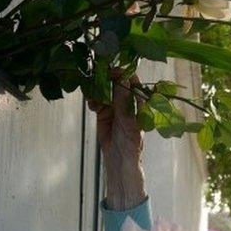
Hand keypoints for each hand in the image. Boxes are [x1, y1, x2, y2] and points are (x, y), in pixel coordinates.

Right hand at [87, 70, 146, 209]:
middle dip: (106, 79)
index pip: (132, 81)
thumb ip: (123, 99)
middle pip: (116, 83)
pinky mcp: (104, 112)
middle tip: (96, 76)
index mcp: (138, 101)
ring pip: (104, 90)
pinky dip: (93, 100)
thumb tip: (122, 78)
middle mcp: (127, 101)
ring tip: (93, 95)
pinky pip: (97, 100)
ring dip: (97, 90)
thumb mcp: (127, 119)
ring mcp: (115, 106)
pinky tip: (92, 105)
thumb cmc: (130, 142)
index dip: (122, 73)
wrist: (119, 160)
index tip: (111, 70)